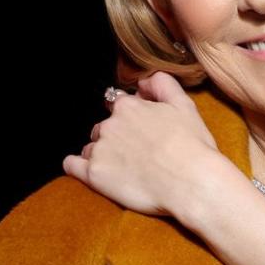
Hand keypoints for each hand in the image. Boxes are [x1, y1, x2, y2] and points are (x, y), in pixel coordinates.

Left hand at [64, 72, 219, 216]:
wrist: (190, 182)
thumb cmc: (192, 145)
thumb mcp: (184, 104)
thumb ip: (162, 84)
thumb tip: (143, 82)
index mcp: (129, 106)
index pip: (119, 104)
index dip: (132, 115)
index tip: (142, 128)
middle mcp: (109, 124)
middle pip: (104, 127)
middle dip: (116, 136)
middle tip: (137, 151)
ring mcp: (99, 150)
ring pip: (91, 146)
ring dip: (102, 152)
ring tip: (123, 166)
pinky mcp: (94, 175)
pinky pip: (72, 166)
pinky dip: (77, 166)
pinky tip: (89, 169)